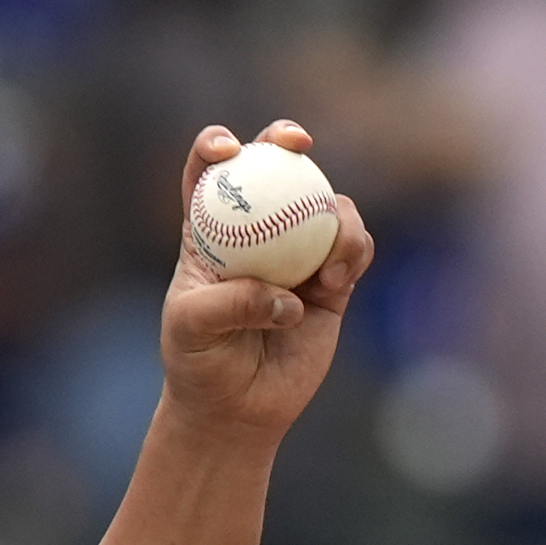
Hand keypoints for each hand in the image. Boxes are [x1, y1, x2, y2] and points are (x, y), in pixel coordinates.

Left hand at [160, 121, 374, 434]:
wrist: (236, 407)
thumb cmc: (199, 362)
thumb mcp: (192, 329)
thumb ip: (229, 304)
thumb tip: (285, 296)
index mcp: (208, 231)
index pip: (206, 173)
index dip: (214, 146)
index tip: (227, 149)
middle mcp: (255, 231)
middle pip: (274, 166)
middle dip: (285, 138)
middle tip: (297, 143)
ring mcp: (298, 250)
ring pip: (326, 204)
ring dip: (335, 216)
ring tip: (326, 269)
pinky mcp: (333, 279)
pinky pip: (354, 246)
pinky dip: (352, 251)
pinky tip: (335, 281)